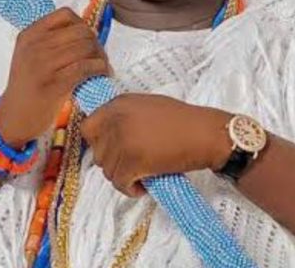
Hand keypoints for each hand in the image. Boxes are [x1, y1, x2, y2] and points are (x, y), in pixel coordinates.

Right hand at [0, 8, 110, 146]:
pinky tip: (101, 74)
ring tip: (103, 68)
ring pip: (86, 47)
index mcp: (29, 34)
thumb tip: (88, 32)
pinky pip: (85, 67)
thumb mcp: (30, 55)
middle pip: (81, 31)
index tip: (88, 41)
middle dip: (97, 43)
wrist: (13, 117)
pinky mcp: (53, 83)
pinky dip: (99, 69)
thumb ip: (51, 40)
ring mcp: (42, 64)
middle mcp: (34, 45)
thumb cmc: (29, 86)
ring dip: (101, 57)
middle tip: (100, 58)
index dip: (83, 25)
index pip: (66, 14)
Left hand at [80, 94, 232, 197]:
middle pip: (98, 153)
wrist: (205, 134)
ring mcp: (122, 141)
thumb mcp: (148, 107)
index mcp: (118, 104)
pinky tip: (144, 186)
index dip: (100, 144)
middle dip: (114, 163)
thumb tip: (108, 136)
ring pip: (108, 171)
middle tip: (133, 166)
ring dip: (124, 178)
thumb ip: (125, 116)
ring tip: (143, 175)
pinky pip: (120, 184)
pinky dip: (131, 189)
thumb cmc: (183, 121)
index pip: (88, 127)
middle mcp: (116, 120)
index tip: (114, 151)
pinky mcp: (132, 162)